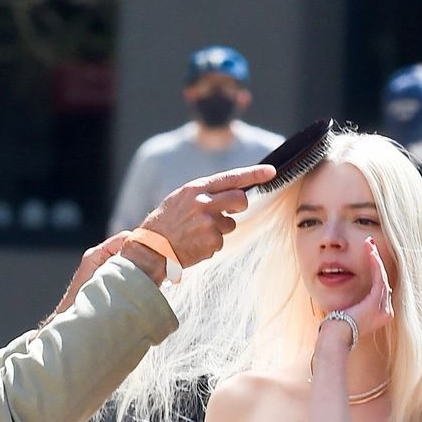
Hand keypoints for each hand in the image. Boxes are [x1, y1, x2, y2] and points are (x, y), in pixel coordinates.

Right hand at [125, 163, 276, 274]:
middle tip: (230, 212)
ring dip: (219, 230)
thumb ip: (204, 194)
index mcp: (196, 189)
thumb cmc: (165, 223)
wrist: (151, 249)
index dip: (254, 174)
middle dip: (240, 206)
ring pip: (230, 225)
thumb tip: (231, 194)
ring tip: (197, 234)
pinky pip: (220, 243)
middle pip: (240, 199)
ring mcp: (209, 223)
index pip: (232, 178)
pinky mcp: (211, 242)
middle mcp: (204, 203)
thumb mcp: (181, 199)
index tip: (271, 172)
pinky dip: (210, 246)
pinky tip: (194, 245)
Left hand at [342, 235, 393, 337]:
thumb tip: (352, 289)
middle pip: (383, 279)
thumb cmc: (338, 325)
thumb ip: (357, 299)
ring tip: (369, 244)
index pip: (380, 286)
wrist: (336, 335)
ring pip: (382, 276)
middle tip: (370, 244)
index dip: (376, 269)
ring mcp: (384, 308)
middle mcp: (386, 312)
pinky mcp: (378, 303)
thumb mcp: (350, 309)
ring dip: (375, 259)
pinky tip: (370, 253)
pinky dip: (375, 264)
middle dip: (376, 260)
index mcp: (381, 313)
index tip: (369, 254)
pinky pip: (379, 278)